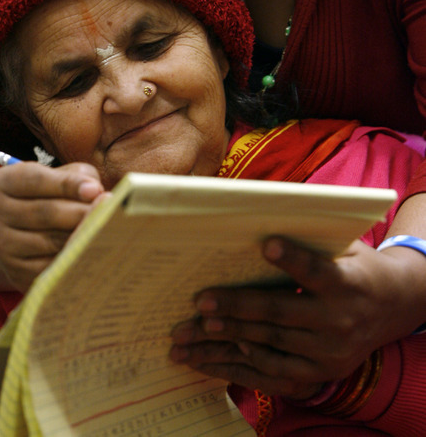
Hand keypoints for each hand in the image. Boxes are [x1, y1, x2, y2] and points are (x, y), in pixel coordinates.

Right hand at [0, 161, 104, 292]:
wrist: (13, 230)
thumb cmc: (45, 195)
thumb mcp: (55, 176)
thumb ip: (76, 177)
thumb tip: (97, 193)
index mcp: (2, 182)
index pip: (36, 180)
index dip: (68, 184)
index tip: (95, 190)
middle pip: (44, 213)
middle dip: (80, 212)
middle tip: (109, 211)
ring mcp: (1, 245)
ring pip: (49, 242)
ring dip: (81, 235)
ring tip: (107, 229)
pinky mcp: (14, 272)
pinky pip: (50, 267)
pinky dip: (74, 259)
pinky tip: (93, 250)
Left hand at [170, 237, 425, 396]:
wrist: (392, 306)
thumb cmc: (354, 264)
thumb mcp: (342, 245)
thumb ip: (310, 239)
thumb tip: (261, 220)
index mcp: (346, 281)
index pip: (317, 270)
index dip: (293, 258)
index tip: (266, 244)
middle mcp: (340, 319)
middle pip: (281, 312)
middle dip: (238, 306)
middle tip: (200, 301)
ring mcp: (331, 351)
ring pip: (273, 343)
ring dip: (232, 334)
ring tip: (199, 327)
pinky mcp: (323, 372)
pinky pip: (280, 370)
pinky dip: (249, 359)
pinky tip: (224, 348)